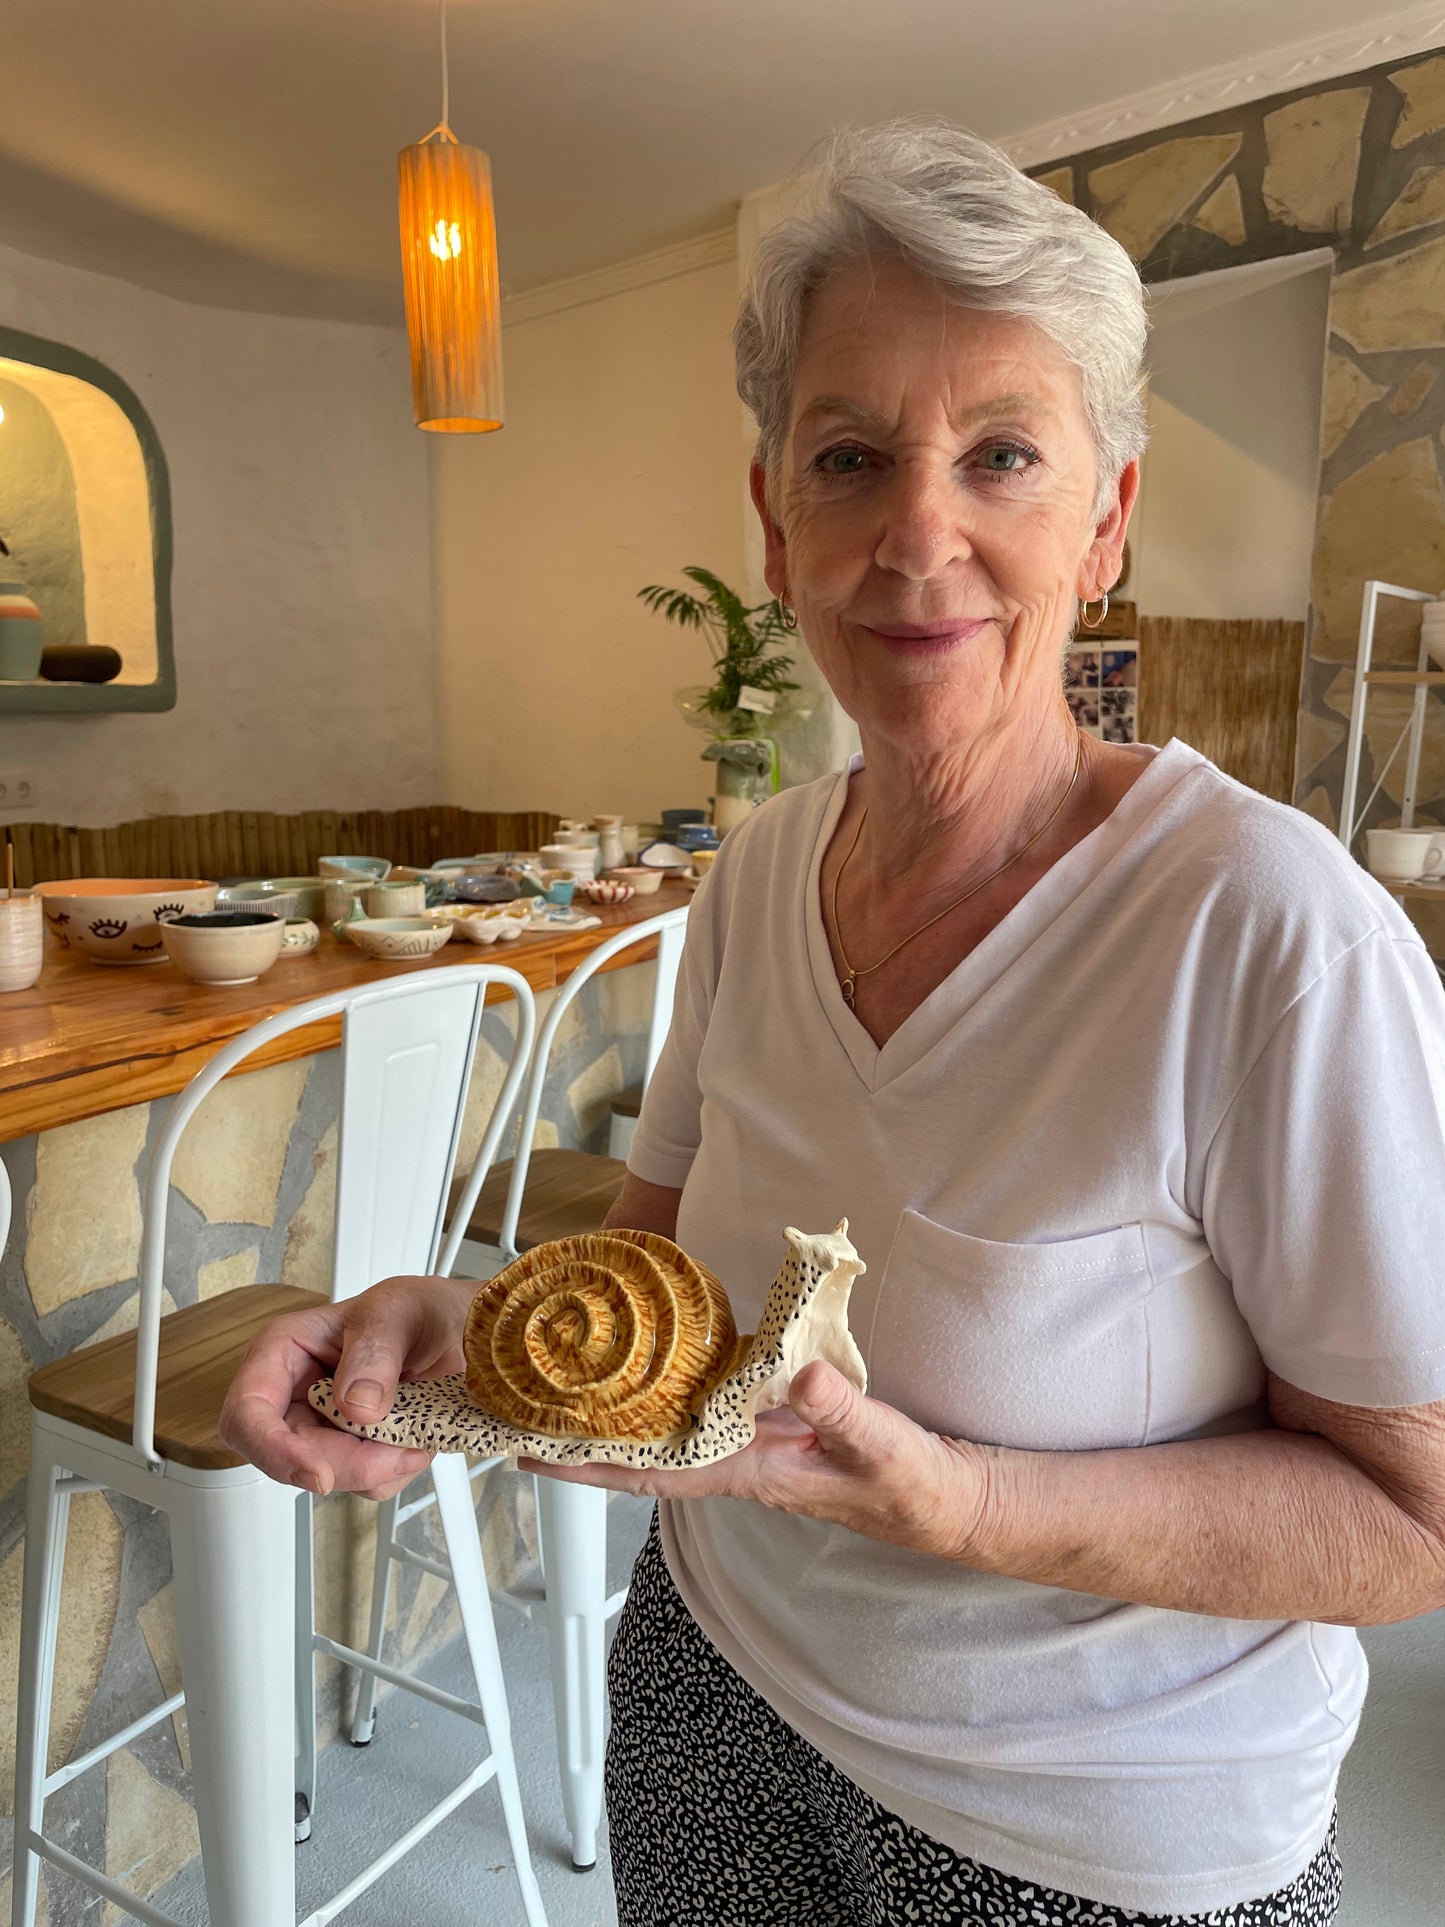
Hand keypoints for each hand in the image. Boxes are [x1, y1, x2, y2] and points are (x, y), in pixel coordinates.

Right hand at [218, 1275, 473, 1500]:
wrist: (456, 1331)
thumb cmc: (416, 1310)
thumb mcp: (398, 1312)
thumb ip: (376, 1352)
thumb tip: (356, 1405)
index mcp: (283, 1351)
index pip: (248, 1412)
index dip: (273, 1450)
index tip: (319, 1474)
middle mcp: (295, 1394)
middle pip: (289, 1457)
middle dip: (347, 1464)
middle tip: (399, 1451)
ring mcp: (321, 1426)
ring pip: (328, 1475)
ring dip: (378, 1467)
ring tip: (416, 1427)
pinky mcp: (351, 1449)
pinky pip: (363, 1483)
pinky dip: (395, 1470)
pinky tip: (415, 1436)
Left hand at [520, 1359, 992, 1559]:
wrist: (941, 1500)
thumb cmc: (911, 1484)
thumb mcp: (882, 1446)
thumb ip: (840, 1411)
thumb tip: (796, 1374)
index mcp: (750, 1473)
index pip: (654, 1471)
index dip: (592, 1463)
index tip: (535, 1451)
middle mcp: (737, 1464)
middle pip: (642, 1457)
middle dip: (579, 1441)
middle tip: (518, 1414)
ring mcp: (749, 1450)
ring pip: (664, 1438)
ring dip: (613, 1423)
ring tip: (558, 1396)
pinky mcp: (768, 1431)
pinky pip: (698, 1419)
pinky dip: (661, 1402)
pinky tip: (641, 1382)